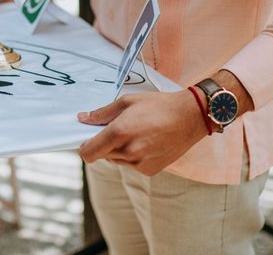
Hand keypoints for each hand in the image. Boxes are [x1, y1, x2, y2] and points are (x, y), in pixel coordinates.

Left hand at [77, 90, 207, 175]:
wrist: (190, 117)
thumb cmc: (158, 105)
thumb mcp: (127, 102)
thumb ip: (102, 113)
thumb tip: (82, 118)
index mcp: (120, 132)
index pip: (88, 153)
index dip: (84, 148)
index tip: (86, 140)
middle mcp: (128, 151)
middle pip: (101, 155)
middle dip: (104, 144)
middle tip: (117, 130)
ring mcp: (140, 163)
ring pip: (116, 160)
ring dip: (118, 150)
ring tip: (136, 133)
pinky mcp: (150, 170)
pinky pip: (131, 165)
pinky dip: (132, 156)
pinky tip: (146, 142)